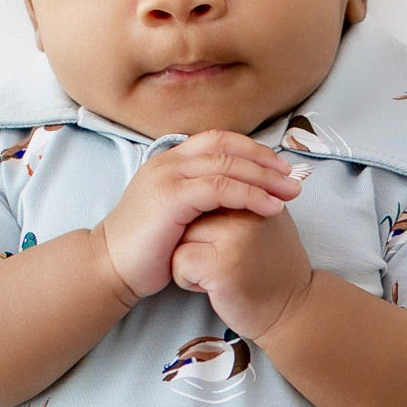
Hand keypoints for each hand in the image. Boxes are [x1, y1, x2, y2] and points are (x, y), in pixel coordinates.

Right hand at [93, 130, 302, 305]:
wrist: (111, 266)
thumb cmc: (146, 247)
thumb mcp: (176, 212)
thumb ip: (200, 197)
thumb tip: (236, 194)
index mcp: (172, 160)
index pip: (220, 140)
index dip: (253, 150)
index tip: (280, 168)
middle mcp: (170, 161)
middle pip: (228, 147)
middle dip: (266, 162)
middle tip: (295, 178)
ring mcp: (169, 176)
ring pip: (227, 165)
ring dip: (264, 178)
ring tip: (290, 193)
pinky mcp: (172, 197)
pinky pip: (220, 188)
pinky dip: (249, 195)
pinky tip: (269, 207)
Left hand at [169, 195, 314, 343]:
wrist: (292, 310)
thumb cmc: (273, 267)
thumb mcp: (266, 219)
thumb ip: (245, 195)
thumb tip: (208, 176)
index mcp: (257, 192)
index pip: (207, 188)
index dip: (204, 219)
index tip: (222, 240)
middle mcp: (247, 209)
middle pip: (190, 210)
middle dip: (194, 236)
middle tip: (224, 258)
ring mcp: (234, 237)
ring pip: (181, 235)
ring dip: (189, 258)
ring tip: (219, 272)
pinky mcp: (221, 265)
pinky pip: (179, 261)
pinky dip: (187, 279)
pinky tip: (214, 286)